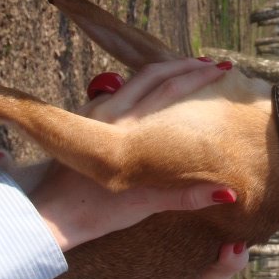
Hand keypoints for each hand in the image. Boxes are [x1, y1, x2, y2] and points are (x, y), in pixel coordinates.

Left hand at [30, 58, 234, 250]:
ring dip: (165, 70)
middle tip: (214, 65)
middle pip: (153, 75)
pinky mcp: (86, 114)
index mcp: (128, 132)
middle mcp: (111, 113)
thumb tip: (228, 191)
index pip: (168, 89)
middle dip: (186, 66)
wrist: (50, 213)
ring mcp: (95, 110)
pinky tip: (158, 87)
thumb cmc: (96, 212)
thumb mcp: (145, 205)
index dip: (196, 76)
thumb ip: (186, 196)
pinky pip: (121, 90)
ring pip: (136, 78)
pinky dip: (145, 83)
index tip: (221, 70)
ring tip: (191, 68)